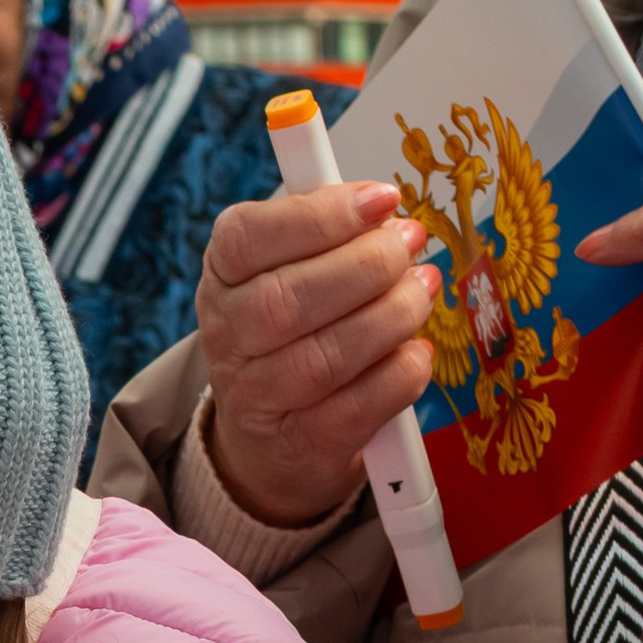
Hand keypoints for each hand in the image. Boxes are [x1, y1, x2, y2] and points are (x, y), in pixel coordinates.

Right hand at [196, 183, 443, 529]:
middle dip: (367, 266)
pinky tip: (415, 351)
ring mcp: (258, 397)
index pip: (247, 239)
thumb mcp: (286, 266)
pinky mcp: (301, 443)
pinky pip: (359, 407)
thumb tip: (381, 207)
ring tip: (420, 291)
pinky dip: (400, 372)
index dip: (318, 216)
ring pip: (326, 357)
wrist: (268, 434)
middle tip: (410, 244)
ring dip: (391, 317)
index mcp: (221, 278)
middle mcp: (227, 338)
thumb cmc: (290, 332)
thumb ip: (324, 231)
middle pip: (288, 301)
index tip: (382, 199)